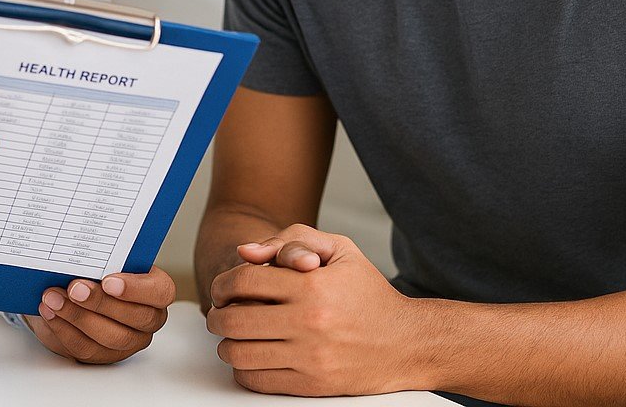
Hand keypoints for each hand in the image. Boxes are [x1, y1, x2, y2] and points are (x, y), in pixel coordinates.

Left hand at [26, 268, 174, 363]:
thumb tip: (85, 254)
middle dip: (100, 303)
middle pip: (134, 318)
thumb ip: (103, 258)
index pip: (160, 292)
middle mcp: (148, 319)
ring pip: (109, 336)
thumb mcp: (106, 258)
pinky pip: (85, 348)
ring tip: (53, 298)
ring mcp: (128, 341)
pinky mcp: (103, 355)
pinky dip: (64, 329)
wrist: (79, 290)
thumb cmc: (99, 270)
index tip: (108, 281)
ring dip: (76, 316)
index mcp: (157, 290)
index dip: (136, 289)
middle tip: (74, 288)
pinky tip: (50, 313)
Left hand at [207, 224, 428, 395]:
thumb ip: (291, 239)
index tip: (221, 290)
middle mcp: (309, 321)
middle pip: (233, 319)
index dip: (222, 284)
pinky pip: (257, 381)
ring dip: (226, 344)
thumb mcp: (339, 250)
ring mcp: (309, 357)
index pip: (243, 281)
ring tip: (233, 337)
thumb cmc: (369, 293)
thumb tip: (245, 252)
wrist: (407, 343)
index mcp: (312, 284)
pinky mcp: (312, 385)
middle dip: (217, 315)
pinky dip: (243, 370)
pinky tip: (251, 358)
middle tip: (220, 313)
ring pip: (239, 354)